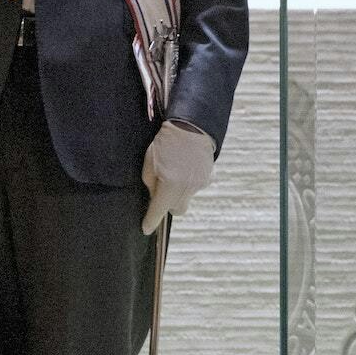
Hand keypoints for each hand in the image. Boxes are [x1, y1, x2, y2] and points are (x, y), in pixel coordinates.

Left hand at [141, 119, 215, 234]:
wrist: (193, 126)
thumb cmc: (167, 142)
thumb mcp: (149, 162)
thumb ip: (151, 184)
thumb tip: (155, 195)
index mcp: (170, 187)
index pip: (157, 212)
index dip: (150, 222)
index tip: (146, 228)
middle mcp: (187, 189)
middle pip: (177, 209)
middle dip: (169, 204)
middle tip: (162, 190)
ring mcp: (200, 184)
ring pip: (187, 196)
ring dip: (180, 190)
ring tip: (176, 170)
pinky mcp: (209, 177)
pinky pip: (197, 185)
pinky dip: (191, 181)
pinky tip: (188, 167)